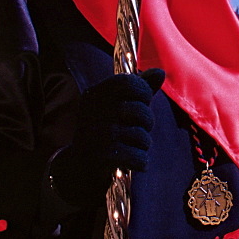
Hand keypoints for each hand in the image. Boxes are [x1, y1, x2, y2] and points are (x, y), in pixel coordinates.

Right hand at [51, 68, 164, 203]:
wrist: (78, 167)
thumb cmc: (105, 130)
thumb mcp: (120, 105)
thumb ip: (140, 88)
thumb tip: (160, 71)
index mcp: (94, 95)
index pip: (128, 82)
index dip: (143, 92)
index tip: (143, 101)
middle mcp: (92, 112)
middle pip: (139, 110)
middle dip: (147, 121)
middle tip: (140, 128)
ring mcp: (95, 134)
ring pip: (140, 135)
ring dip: (144, 144)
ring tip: (134, 146)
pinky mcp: (101, 156)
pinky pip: (137, 156)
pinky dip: (141, 161)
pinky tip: (136, 162)